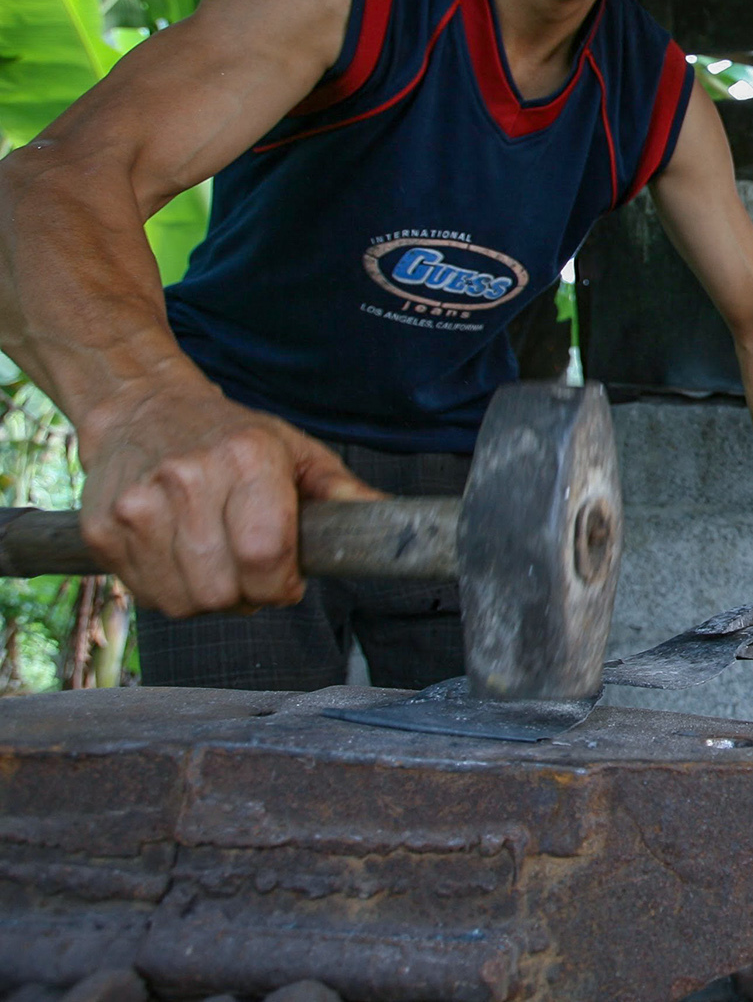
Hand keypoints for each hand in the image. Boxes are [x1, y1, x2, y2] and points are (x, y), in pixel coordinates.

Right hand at [77, 381, 379, 616]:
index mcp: (245, 458)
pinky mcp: (103, 529)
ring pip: (185, 602)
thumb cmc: (230, 435)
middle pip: (223, 590)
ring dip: (209, 597)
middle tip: (249, 568)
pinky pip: (148, 596)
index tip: (286, 579)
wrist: (141, 406)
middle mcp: (187, 479)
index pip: (265, 555)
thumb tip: (392, 523)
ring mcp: (138, 505)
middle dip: (247, 594)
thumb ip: (340, 492)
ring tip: (216, 560)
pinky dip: (171, 591)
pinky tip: (180, 556)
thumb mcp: (295, 449)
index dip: (282, 584)